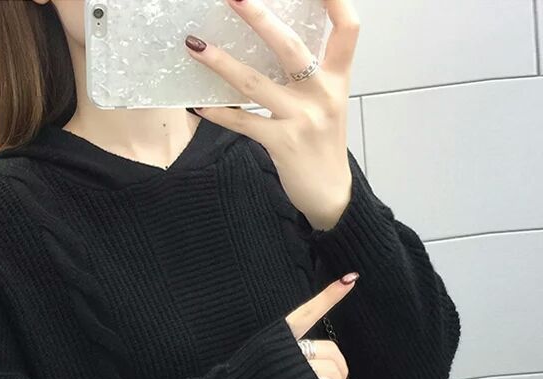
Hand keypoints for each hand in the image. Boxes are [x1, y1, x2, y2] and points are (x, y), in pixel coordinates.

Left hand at [184, 0, 360, 230]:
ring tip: (195, 45)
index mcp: (338, 79)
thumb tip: (274, 43)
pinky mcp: (282, 144)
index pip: (347, 28)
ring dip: (222, 63)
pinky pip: (243, 123)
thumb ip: (310, 76)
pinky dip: (219, 113)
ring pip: (255, 83)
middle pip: (291, 47)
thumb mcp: (328, 104)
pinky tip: (198, 104)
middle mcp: (323, 94)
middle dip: (260, 18)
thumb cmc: (324, 145)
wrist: (332, 195)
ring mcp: (302, 119)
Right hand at [285, 272, 358, 378]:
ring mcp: (295, 365)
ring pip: (333, 368)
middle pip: (330, 349)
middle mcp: (287, 347)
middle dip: (340, 369)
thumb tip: (317, 362)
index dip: (329, 296)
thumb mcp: (262, 356)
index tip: (350, 279)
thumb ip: (287, 352)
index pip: (307, 311)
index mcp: (277, 335)